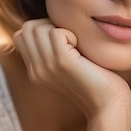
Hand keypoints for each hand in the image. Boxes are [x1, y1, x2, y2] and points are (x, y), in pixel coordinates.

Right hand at [13, 19, 130, 117]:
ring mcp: (46, 66)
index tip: (64, 39)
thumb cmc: (98, 82)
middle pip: (27, 28)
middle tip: (70, 39)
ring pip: (37, 28)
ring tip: (75, 45)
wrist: (109, 106)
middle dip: (48, 24)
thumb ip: (55, 49)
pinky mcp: (61, 62)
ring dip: (59, 28)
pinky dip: (71, 33)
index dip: (42, 28)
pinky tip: (81, 49)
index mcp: (36, 71)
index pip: (22, 34)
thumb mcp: (69, 65)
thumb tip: (53, 24)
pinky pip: (55, 32)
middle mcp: (36, 70)